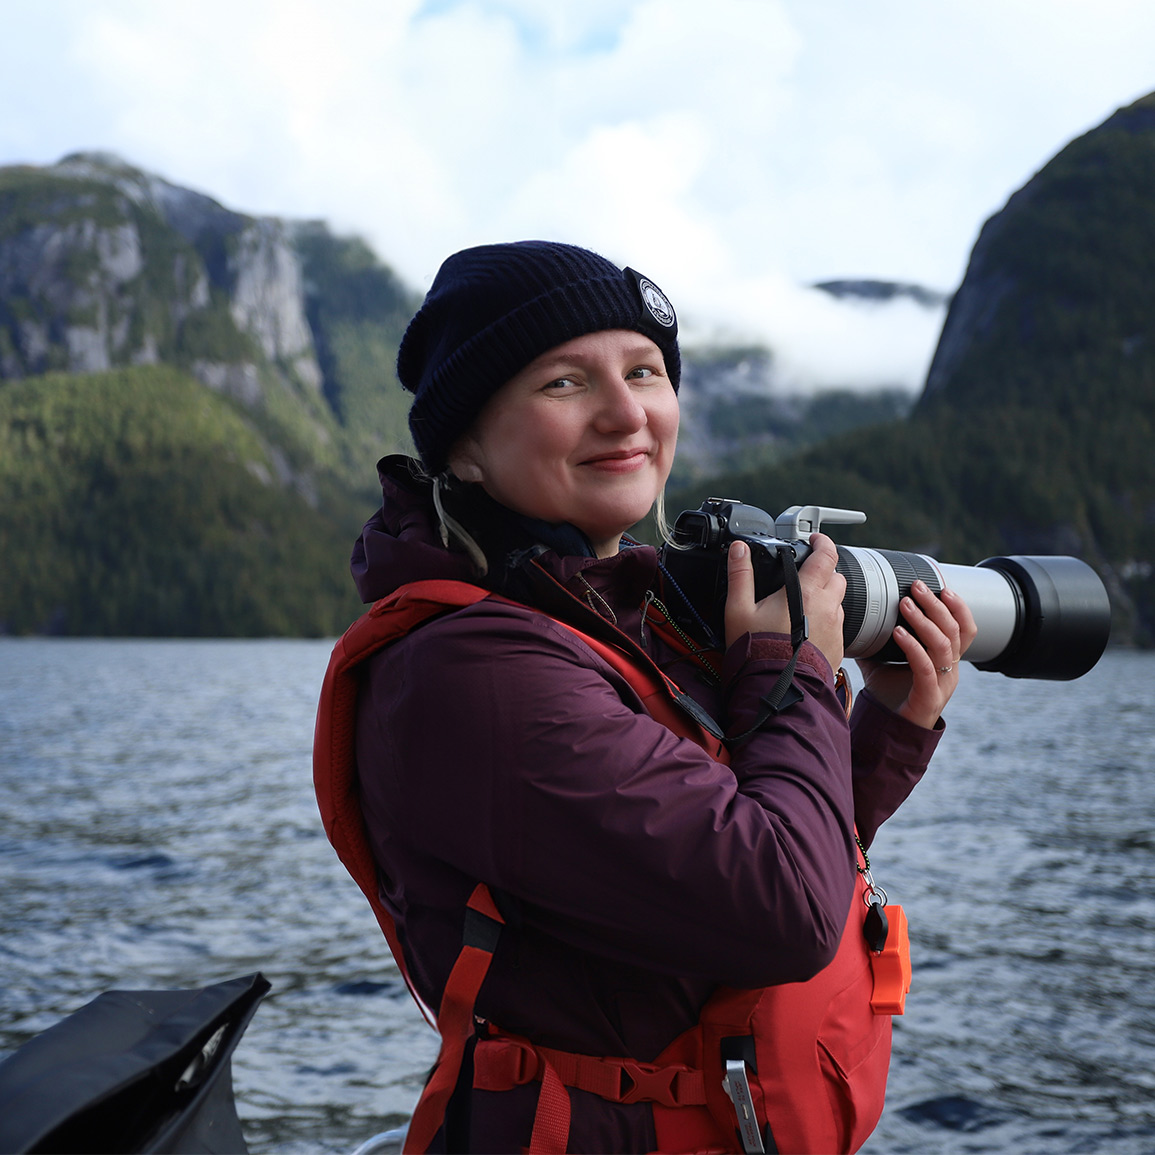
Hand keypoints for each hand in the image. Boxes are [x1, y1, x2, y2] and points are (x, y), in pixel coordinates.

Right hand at [725, 533, 846, 674]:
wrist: (775, 689)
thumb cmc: (757, 649)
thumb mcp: (739, 609)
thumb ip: (740, 575)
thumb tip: (739, 549)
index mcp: (807, 592)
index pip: (826, 555)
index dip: (822, 542)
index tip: (814, 540)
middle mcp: (827, 607)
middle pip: (836, 576)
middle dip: (823, 571)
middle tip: (804, 576)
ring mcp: (835, 628)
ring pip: (838, 602)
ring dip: (826, 597)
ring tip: (802, 606)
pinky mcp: (837, 647)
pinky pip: (837, 625)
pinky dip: (825, 621)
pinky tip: (806, 630)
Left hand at [856, 581, 977, 728]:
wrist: (890, 730)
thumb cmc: (890, 694)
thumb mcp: (883, 660)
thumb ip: (877, 639)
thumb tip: (857, 616)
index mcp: (946, 660)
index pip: (964, 629)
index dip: (959, 607)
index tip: (941, 587)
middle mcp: (950, 670)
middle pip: (954, 631)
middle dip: (936, 605)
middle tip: (917, 586)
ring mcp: (943, 684)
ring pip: (943, 645)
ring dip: (924, 621)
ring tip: (905, 604)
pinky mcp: (929, 697)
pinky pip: (926, 668)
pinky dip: (912, 647)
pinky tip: (898, 633)